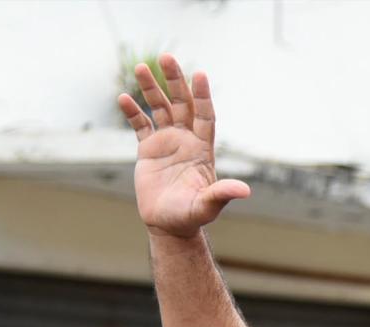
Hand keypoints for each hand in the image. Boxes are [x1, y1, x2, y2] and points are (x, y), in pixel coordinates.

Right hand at [118, 55, 251, 238]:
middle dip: (175, 81)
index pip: (205, 115)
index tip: (200, 74)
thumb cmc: (190, 216)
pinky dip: (132, 112)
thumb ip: (222, 195)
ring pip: (159, 108)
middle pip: (182, 104)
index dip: (202, 96)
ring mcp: (167, 142)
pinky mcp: (148, 149)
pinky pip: (140, 125)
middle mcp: (186, 140)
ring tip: (142, 67)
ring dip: (151, 88)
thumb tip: (245, 191)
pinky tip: (124, 98)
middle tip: (167, 58)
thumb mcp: (207, 206)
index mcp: (202, 149)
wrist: (169, 224)